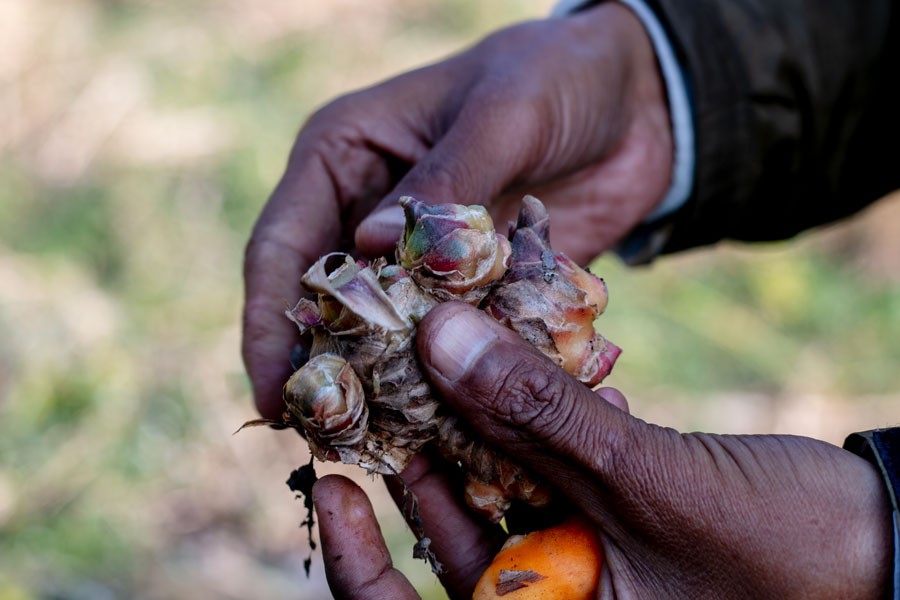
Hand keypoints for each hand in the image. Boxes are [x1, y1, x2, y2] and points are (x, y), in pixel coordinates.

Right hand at [243, 3, 672, 417]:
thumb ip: (444, 181)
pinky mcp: (471, 288)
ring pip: (384, 333)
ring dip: (383, 386)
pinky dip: (449, 379)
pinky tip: (452, 425)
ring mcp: (421, 257)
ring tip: (383, 448)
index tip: (273, 391)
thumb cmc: (558, 77)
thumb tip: (366, 249)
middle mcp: (368, 210)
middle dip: (322, 368)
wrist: (639, 105)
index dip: (269, 321)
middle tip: (325, 437)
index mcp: (345, 155)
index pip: (283, 245)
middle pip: (322, 303)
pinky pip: (449, 341)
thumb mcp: (503, 114)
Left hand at [313, 303, 892, 598]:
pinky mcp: (616, 532)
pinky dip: (540, 433)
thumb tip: (439, 337)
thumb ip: (540, 413)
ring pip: (500, 504)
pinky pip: (553, 483)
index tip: (328, 481)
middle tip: (381, 388)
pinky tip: (536, 379)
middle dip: (418, 464)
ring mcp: (589, 574)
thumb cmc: (788, 553)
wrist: (889, 549)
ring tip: (448, 361)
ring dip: (479, 433)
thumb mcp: (650, 482)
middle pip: (451, 549)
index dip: (357, 561)